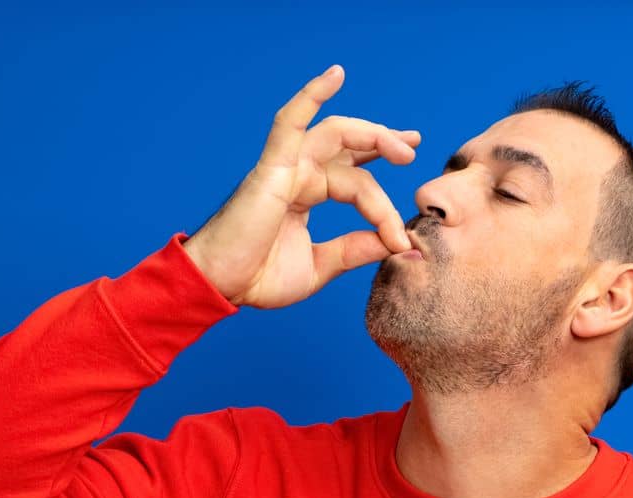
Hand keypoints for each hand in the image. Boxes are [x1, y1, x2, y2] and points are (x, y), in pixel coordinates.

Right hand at [181, 64, 420, 309]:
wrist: (220, 287)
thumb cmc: (257, 277)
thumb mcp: (321, 266)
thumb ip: (355, 250)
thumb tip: (400, 245)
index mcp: (308, 194)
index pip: (356, 182)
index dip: (384, 204)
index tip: (401, 237)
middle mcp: (299, 174)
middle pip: (350, 146)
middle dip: (384, 144)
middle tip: (412, 149)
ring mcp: (286, 167)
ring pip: (336, 134)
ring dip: (372, 134)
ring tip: (403, 147)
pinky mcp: (272, 168)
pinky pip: (290, 122)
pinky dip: (311, 95)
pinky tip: (336, 75)